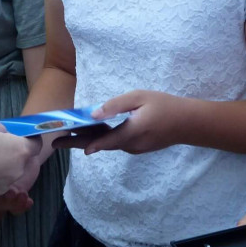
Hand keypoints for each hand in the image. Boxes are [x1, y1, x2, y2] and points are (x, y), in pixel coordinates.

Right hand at [0, 117, 42, 201]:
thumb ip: (0, 129)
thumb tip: (3, 136)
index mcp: (20, 150)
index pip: (36, 145)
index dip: (29, 139)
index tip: (20, 136)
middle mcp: (17, 171)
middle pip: (20, 159)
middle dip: (11, 152)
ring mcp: (4, 186)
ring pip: (7, 173)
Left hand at [52, 90, 180, 154]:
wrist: (188, 123)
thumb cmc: (164, 106)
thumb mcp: (140, 98)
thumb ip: (116, 105)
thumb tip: (94, 114)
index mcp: (130, 132)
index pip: (102, 140)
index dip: (82, 142)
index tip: (64, 142)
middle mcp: (130, 145)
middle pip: (100, 144)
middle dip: (78, 142)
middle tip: (57, 142)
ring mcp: (135, 149)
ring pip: (108, 144)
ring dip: (90, 139)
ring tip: (70, 134)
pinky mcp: (138, 147)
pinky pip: (117, 143)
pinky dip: (103, 138)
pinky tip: (93, 131)